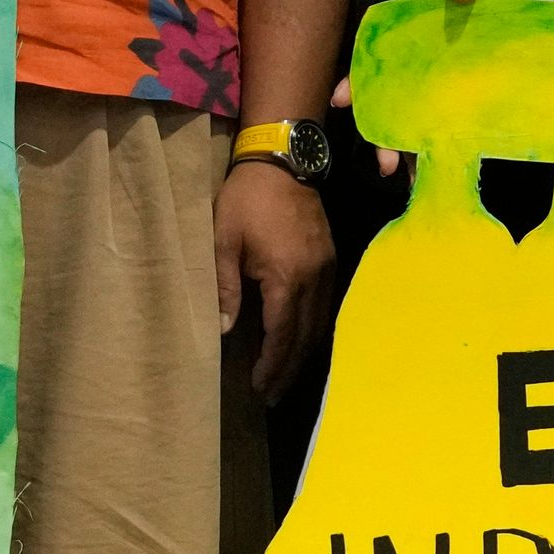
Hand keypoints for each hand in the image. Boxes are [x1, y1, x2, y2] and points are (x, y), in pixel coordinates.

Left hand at [216, 156, 336, 400]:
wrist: (282, 159)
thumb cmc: (246, 199)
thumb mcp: (224, 242)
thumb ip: (225, 288)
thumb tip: (222, 330)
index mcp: (287, 276)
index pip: (282, 334)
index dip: (272, 364)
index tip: (260, 387)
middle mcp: (315, 278)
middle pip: (306, 336)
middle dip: (289, 368)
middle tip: (272, 395)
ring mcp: (328, 269)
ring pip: (320, 324)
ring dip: (303, 353)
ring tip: (285, 376)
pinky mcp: (330, 259)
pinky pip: (325, 306)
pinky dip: (313, 330)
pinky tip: (300, 340)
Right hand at [332, 0, 477, 178]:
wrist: (450, 20)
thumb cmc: (436, 8)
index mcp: (387, 52)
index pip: (361, 69)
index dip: (349, 85)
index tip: (339, 99)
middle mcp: (390, 80)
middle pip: (375, 111)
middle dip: (378, 139)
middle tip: (386, 165)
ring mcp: (406, 98)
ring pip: (393, 129)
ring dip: (397, 155)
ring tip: (406, 180)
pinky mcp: (426, 110)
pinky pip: (417, 135)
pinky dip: (418, 156)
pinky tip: (422, 177)